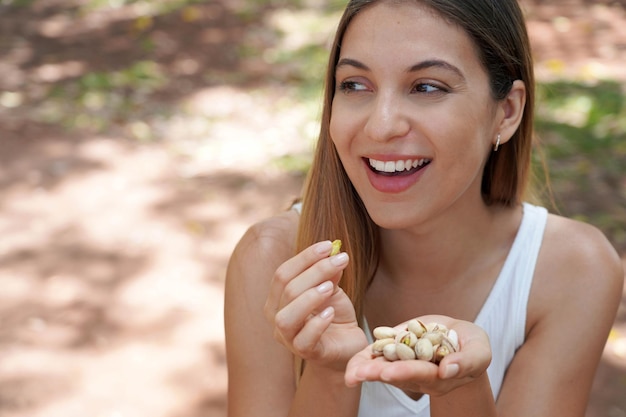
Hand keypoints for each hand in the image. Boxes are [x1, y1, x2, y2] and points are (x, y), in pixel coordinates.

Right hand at [264, 240, 367, 370]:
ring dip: (309, 298)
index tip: (329, 245)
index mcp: (277, 298)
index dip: (305, 257)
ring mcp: (287, 338)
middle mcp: (276, 317)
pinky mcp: (304, 353)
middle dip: (315, 271)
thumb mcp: (332, 290)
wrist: (345, 346)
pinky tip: (331, 313)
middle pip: (287, 289)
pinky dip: (317, 324)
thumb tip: (333, 253)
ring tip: (330, 287)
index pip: (283, 273)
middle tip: (340, 259)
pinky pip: (303, 340)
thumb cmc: (333, 316)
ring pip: (286, 316)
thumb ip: (328, 274)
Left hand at [344, 315, 491, 396]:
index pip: (420, 373)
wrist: (460, 339)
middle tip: (359, 375)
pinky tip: (352, 361)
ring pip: (383, 366)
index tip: (389, 373)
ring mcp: (405, 362)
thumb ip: (466, 361)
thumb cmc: (472, 347)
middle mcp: (418, 373)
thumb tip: (448, 369)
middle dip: (376, 373)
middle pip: (395, 373)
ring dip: (365, 368)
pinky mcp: (397, 348)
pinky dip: (365, 356)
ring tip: (351, 371)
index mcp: (438, 375)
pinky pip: (379, 353)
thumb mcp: (478, 352)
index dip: (405, 372)